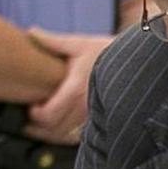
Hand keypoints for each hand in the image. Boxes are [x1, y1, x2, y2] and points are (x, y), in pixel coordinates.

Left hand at [23, 28, 112, 144]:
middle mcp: (85, 108)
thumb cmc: (108, 52)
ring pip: (67, 135)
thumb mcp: (80, 44)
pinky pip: (80, 133)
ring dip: (53, 132)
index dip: (35, 115)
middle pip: (55, 130)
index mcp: (75, 90)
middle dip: (39, 127)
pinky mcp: (102, 119)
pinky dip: (68, 131)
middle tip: (33, 116)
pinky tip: (64, 122)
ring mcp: (94, 116)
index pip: (48, 115)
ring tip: (45, 122)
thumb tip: (32, 32)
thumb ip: (53, 41)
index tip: (31, 107)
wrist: (136, 63)